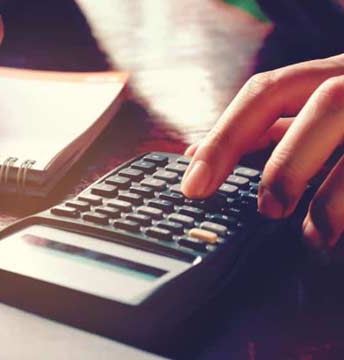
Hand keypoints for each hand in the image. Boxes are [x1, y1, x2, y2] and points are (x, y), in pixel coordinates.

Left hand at [181, 54, 343, 252]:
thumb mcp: (316, 111)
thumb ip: (268, 128)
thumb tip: (199, 153)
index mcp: (332, 72)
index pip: (267, 92)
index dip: (224, 137)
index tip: (192, 184)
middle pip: (326, 104)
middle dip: (287, 162)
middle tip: (268, 209)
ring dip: (332, 199)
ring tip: (313, 236)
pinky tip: (340, 232)